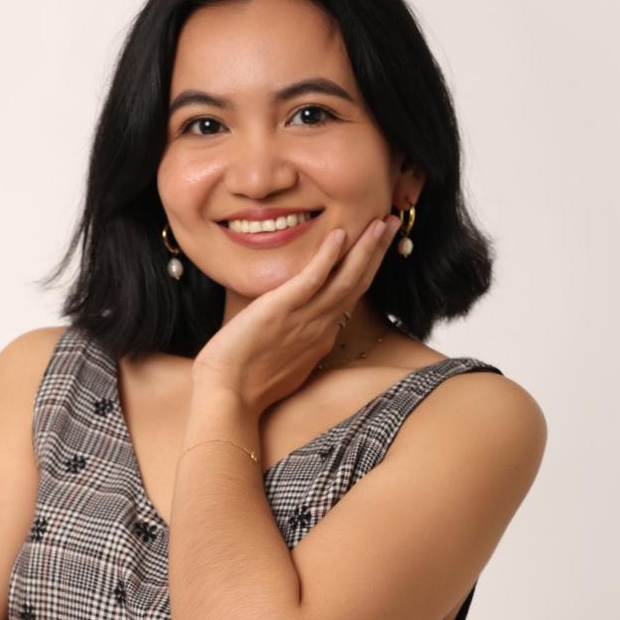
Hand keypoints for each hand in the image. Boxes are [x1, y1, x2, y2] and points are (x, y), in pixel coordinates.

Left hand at [190, 213, 402, 416]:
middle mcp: (320, 328)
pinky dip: (328, 257)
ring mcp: (304, 320)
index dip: (366, 269)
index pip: (349, 297)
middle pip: (357, 284)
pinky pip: (312, 280)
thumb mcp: (280, 361)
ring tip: (380, 222)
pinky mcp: (281, 311)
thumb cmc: (244, 383)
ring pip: (345, 280)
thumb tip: (292, 329)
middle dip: (377, 253)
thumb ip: (293, 342)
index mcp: (320, 338)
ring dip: (366, 250)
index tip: (377, 246)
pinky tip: (340, 234)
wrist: (227, 397)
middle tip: (391, 223)